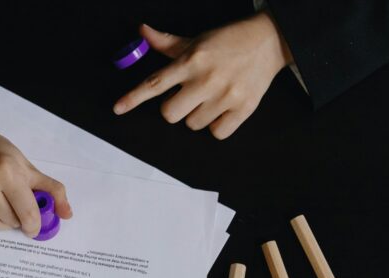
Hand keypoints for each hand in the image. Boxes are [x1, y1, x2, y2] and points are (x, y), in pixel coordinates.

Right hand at [0, 88, 71, 235]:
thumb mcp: (27, 167)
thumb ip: (51, 190)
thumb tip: (66, 214)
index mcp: (6, 172)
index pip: (28, 213)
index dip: (35, 225)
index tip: (35, 226)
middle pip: (13, 222)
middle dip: (19, 218)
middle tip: (15, 201)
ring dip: (5, 220)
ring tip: (0, 200)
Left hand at [113, 12, 293, 138]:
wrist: (270, 40)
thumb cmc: (228, 42)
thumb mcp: (196, 40)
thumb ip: (168, 44)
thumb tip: (142, 32)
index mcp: (191, 61)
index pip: (155, 83)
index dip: (134, 97)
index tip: (118, 108)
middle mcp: (206, 79)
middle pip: (170, 114)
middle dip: (175, 108)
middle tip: (188, 96)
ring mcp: (225, 95)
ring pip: (192, 125)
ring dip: (197, 116)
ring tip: (211, 97)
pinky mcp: (243, 109)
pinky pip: (216, 133)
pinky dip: (217, 125)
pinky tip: (223, 108)